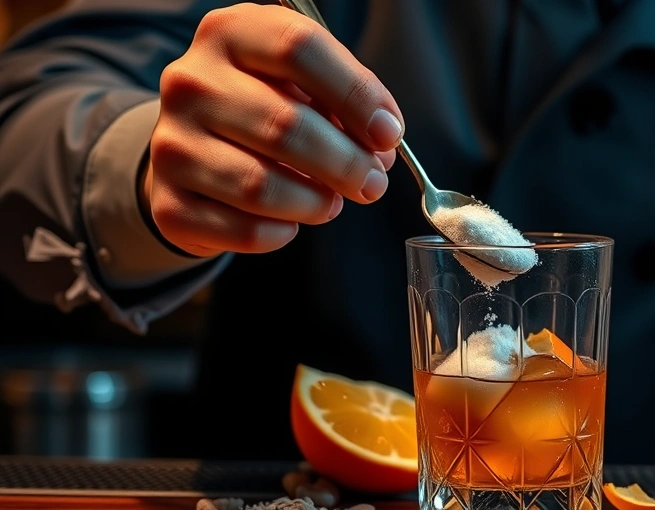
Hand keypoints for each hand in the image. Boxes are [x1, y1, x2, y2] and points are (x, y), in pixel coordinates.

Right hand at [142, 4, 402, 256]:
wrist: (195, 151)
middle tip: (373, 184)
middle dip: (346, 164)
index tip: (388, 134)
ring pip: (260, 186)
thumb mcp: (302, 85)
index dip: (355, 95)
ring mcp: (171, 142)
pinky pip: (242, 230)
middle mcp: (191, 81)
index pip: (298, 48)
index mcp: (230, 34)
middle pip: (284, 126)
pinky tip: (290, 222)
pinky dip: (280, 233)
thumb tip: (381, 148)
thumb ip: (345, 105)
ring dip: (315, 203)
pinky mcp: (169, 202)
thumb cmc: (265, 110)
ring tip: (331, 203)